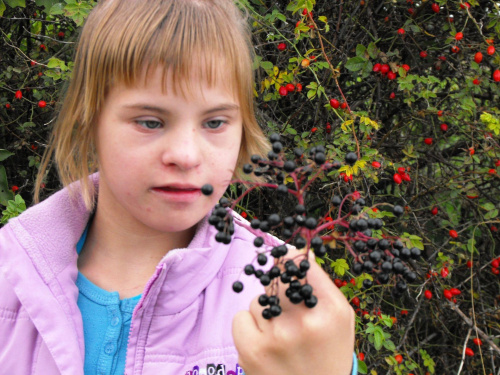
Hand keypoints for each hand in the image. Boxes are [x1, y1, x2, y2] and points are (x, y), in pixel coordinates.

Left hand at [232, 249, 354, 374]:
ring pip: (257, 300)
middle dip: (278, 289)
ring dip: (264, 311)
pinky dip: (248, 326)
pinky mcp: (252, 351)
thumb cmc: (329, 352)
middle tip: (286, 310)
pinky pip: (240, 317)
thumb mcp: (340, 317)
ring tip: (280, 334)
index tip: (286, 263)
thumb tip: (298, 251)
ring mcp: (275, 336)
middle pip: (275, 279)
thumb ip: (321, 283)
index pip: (298, 263)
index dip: (289, 260)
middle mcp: (303, 321)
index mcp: (330, 310)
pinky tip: (263, 341)